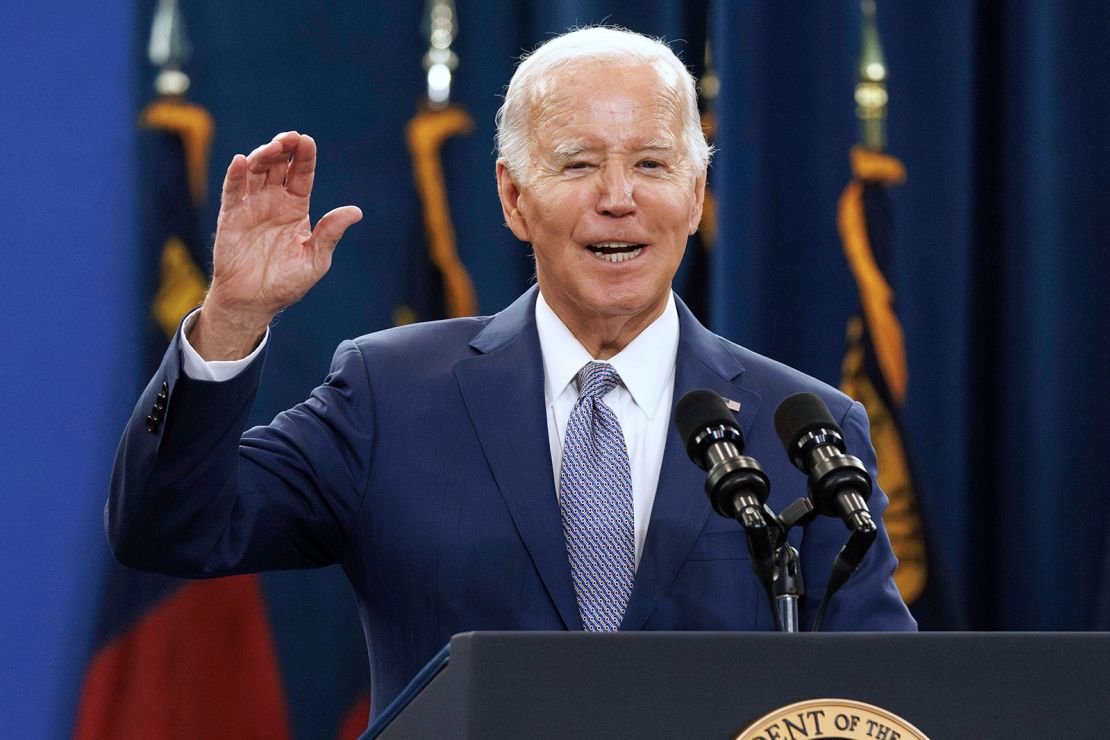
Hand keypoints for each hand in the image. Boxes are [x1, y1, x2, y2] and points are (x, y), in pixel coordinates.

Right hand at [191, 132, 361, 358]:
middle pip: (278, 165)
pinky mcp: (230, 216)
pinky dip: (235, 174)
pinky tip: (240, 161)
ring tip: (272, 148)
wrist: (254, 302)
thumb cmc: (286, 283)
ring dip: (262, 155)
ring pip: (255, 171)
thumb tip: (356, 212)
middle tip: (290, 138)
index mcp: (296, 208)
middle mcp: (273, 202)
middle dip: (283, 148)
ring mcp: (251, 206)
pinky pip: (232, 190)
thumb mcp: (316, 259)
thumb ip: (331, 233)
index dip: (304, 157)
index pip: (301, 175)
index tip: (307, 141)